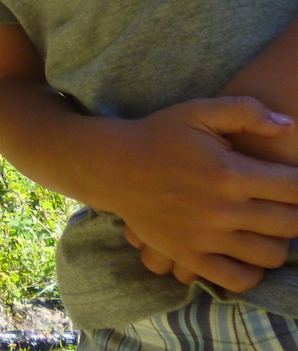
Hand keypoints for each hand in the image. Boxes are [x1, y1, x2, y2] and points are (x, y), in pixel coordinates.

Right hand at [103, 96, 297, 292]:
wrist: (111, 165)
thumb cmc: (158, 135)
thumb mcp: (197, 111)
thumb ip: (246, 111)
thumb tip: (288, 125)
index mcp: (229, 172)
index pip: (295, 189)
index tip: (296, 182)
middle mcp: (222, 209)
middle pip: (291, 224)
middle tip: (283, 203)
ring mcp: (205, 236)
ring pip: (271, 255)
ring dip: (279, 241)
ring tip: (267, 226)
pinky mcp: (189, 255)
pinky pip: (239, 279)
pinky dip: (253, 271)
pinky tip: (248, 252)